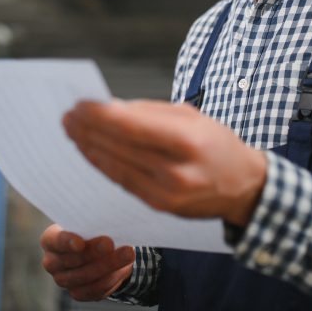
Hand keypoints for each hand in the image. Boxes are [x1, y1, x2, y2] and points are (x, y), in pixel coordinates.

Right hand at [39, 224, 134, 300]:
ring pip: (85, 276)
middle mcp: (52, 262)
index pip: (54, 241)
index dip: (66, 242)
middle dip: (93, 252)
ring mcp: (63, 280)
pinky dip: (111, 279)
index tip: (80, 242)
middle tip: (110, 243)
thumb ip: (93, 221)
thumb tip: (108, 217)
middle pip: (71, 260)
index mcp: (50, 240)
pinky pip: (94, 289)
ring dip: (108, 265)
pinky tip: (124, 269)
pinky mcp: (78, 293)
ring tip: (127, 254)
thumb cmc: (93, 230)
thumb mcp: (91, 222)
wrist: (100, 251)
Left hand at [62, 100, 266, 225]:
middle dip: (89, 130)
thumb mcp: (191, 117)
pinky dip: (104, 165)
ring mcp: (167, 193)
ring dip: (89, 148)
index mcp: (186, 141)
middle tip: (67, 116)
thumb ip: (149, 113)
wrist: (244, 186)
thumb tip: (108, 109)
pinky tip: (90, 152)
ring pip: (116, 167)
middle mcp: (176, 171)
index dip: (100, 116)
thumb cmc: (216, 143)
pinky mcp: (161, 206)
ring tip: (72, 132)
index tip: (80, 104)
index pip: (131, 127)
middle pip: (119, 148)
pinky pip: (123, 182)